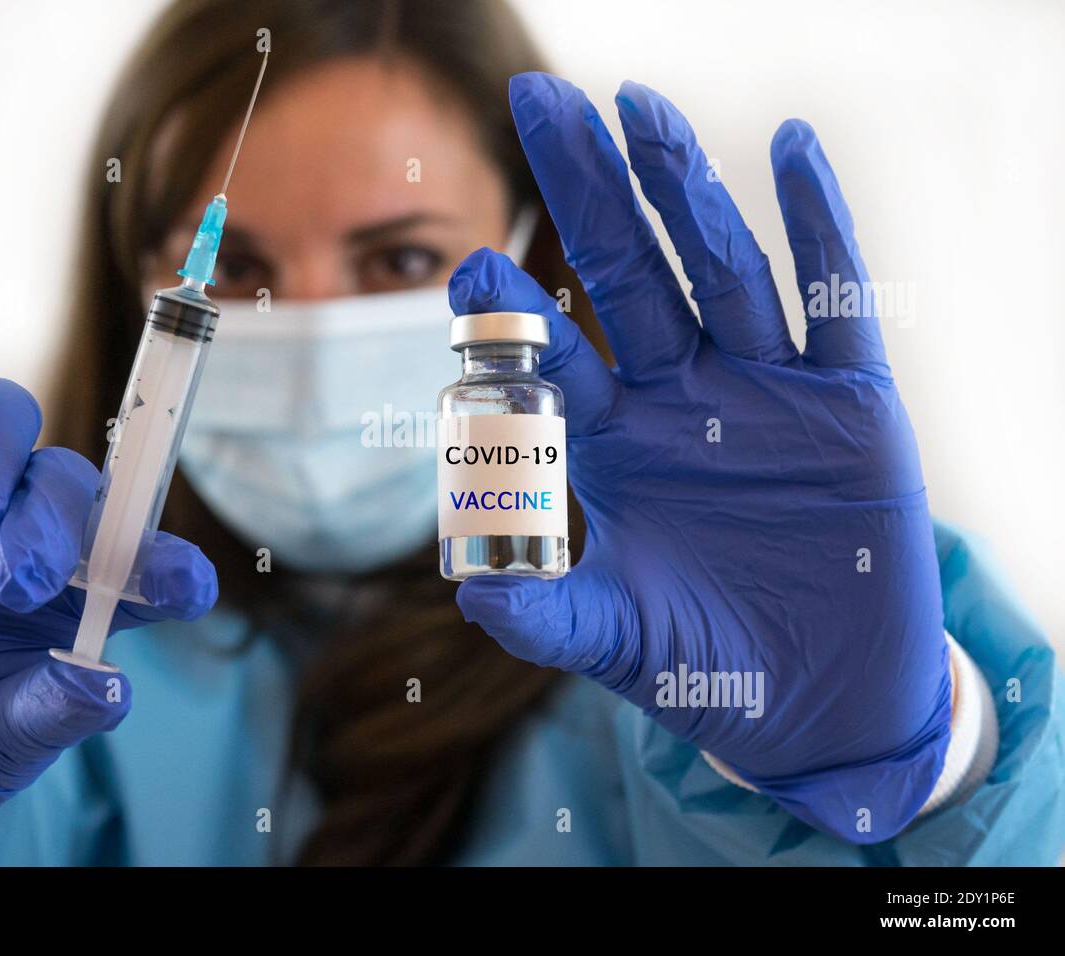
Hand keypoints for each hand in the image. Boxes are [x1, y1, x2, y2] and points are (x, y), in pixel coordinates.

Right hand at [0, 346, 216, 864]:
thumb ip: (48, 714)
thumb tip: (112, 687)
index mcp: (72, 600)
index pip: (143, 560)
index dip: (173, 567)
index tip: (183, 589)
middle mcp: (21, 531)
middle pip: (70, 486)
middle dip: (58, 526)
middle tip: (22, 586)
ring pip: (3, 421)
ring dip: (0, 461)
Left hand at [451, 73, 949, 842]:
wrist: (821, 703)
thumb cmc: (709, 667)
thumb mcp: (618, 639)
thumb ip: (548, 614)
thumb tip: (471, 593)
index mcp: (619, 442)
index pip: (558, 358)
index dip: (515, 317)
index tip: (465, 272)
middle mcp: (686, 397)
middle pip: (630, 275)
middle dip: (588, 192)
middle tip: (540, 103)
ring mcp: (768, 391)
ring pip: (722, 272)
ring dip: (684, 191)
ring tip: (641, 108)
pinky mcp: (851, 405)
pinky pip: (834, 305)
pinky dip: (819, 227)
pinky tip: (789, 149)